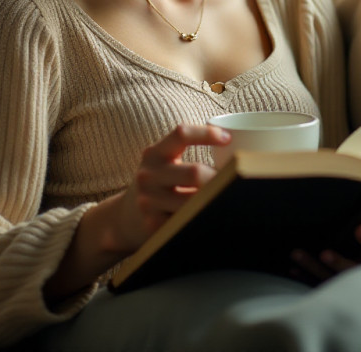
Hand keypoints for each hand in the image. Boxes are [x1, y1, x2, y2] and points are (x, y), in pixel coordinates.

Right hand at [113, 124, 230, 251]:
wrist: (125, 218)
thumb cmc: (157, 184)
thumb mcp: (162, 162)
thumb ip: (186, 152)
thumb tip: (233, 149)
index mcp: (154, 154)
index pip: (181, 134)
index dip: (207, 133)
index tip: (228, 138)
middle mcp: (148, 175)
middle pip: (195, 172)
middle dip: (220, 177)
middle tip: (236, 180)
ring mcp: (149, 202)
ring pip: (195, 200)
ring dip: (214, 199)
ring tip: (226, 198)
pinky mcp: (153, 226)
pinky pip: (188, 221)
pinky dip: (203, 217)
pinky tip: (210, 215)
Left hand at [290, 223, 360, 284]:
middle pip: (350, 269)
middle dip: (337, 262)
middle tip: (324, 254)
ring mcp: (345, 287)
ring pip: (328, 277)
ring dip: (312, 266)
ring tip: (296, 254)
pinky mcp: (332, 293)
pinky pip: (316, 285)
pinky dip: (304, 277)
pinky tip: (293, 269)